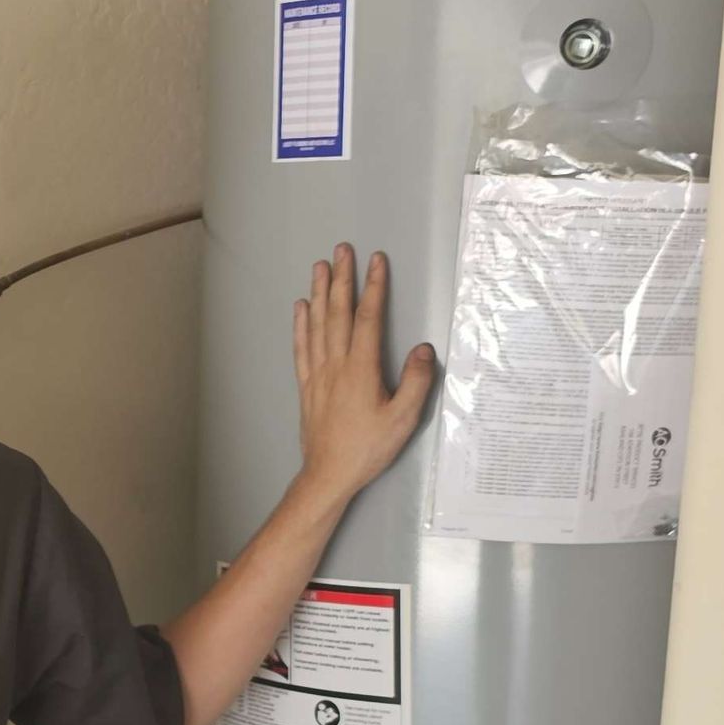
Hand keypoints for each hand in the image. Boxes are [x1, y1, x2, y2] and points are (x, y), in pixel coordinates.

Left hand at [292, 243, 434, 504]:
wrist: (328, 474)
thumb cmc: (367, 449)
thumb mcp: (403, 418)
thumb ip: (416, 381)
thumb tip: (423, 349)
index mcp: (361, 369)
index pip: (368, 318)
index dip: (374, 287)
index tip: (376, 261)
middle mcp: (336, 365)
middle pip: (338, 313)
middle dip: (341, 279)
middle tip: (342, 250)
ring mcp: (318, 374)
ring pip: (317, 325)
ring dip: (319, 294)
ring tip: (320, 267)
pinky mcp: (307, 386)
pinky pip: (302, 347)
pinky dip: (301, 325)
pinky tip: (300, 308)